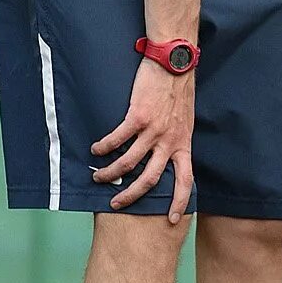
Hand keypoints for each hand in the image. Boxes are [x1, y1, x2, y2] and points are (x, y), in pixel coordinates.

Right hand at [90, 57, 194, 222]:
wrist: (175, 62)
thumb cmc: (179, 89)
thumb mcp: (185, 120)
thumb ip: (175, 138)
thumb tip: (164, 153)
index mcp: (183, 142)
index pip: (185, 180)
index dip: (180, 201)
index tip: (174, 220)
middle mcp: (169, 140)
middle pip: (150, 179)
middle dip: (131, 196)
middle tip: (116, 204)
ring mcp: (154, 129)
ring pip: (129, 162)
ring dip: (110, 173)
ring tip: (98, 177)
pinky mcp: (139, 116)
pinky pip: (117, 139)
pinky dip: (104, 148)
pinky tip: (95, 150)